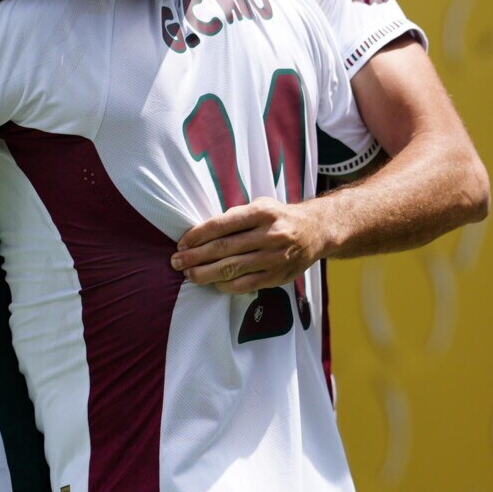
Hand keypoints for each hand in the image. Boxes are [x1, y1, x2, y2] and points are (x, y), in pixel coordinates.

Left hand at [170, 196, 330, 293]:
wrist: (316, 231)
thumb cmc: (279, 217)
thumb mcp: (260, 205)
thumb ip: (235, 216)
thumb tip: (203, 232)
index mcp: (261, 213)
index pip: (221, 225)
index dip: (197, 235)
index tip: (181, 243)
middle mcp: (269, 235)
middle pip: (223, 249)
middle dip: (194, 256)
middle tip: (176, 261)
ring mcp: (274, 258)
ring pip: (232, 269)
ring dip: (204, 273)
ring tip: (188, 274)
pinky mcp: (277, 276)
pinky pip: (245, 284)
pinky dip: (225, 285)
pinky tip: (212, 283)